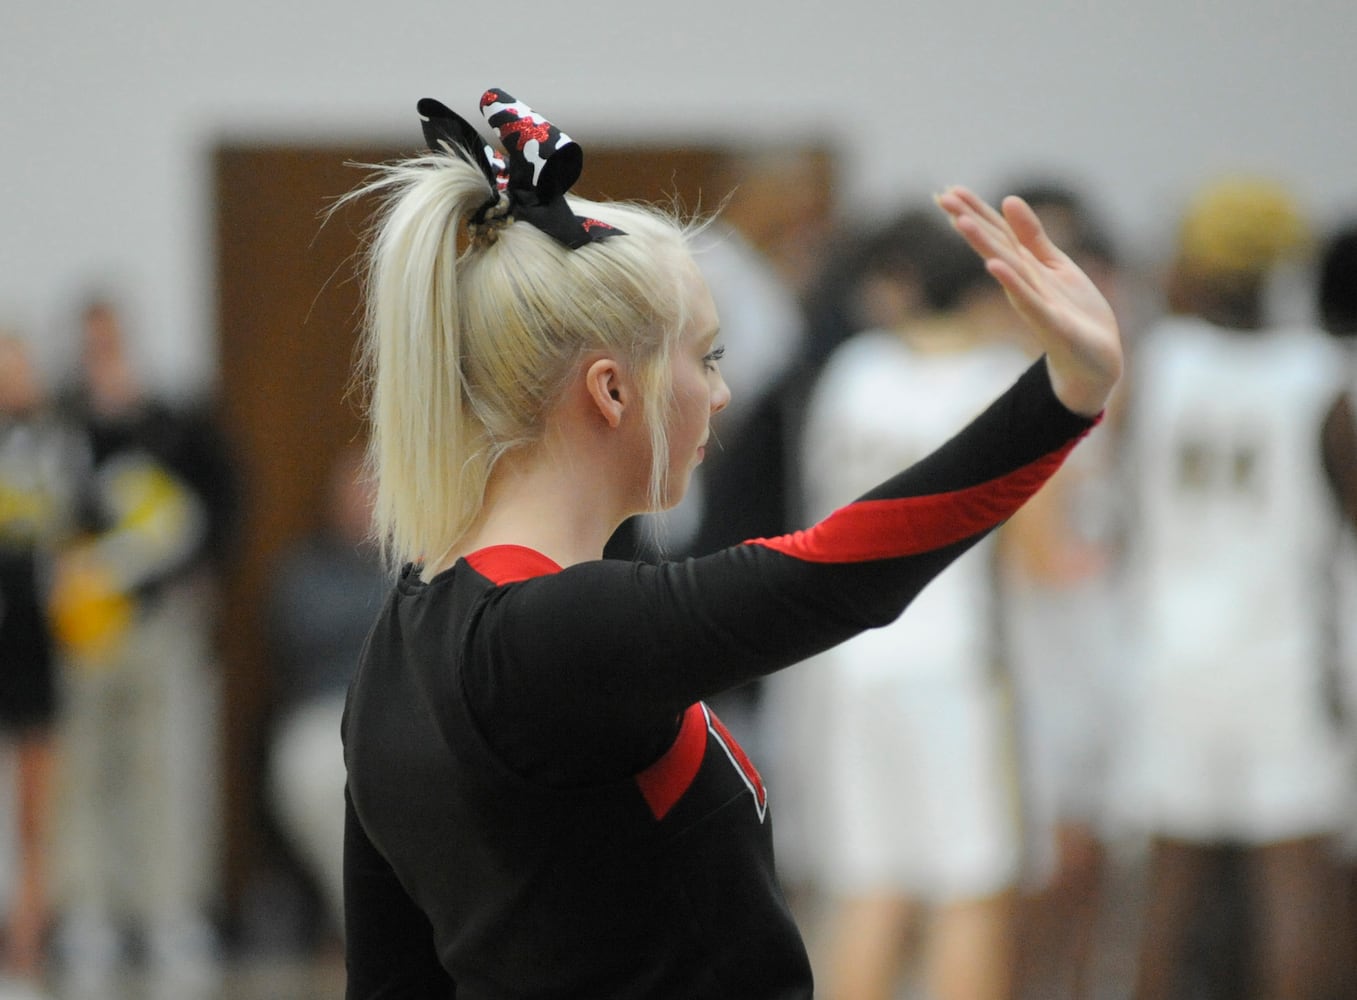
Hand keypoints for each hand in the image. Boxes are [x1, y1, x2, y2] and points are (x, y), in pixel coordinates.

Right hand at [936, 186, 1121, 415]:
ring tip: (962, 222)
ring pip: (1006, 267)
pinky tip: (994, 266)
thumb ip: (1032, 236)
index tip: (950, 190)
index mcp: (1025, 267)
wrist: (1096, 360)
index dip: (975, 211)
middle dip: (969, 222)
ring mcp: (1034, 302)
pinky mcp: (1050, 323)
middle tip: (942, 198)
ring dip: (983, 245)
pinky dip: (1011, 282)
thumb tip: (1008, 199)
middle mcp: (1023, 282)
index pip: (997, 233)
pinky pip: (1028, 299)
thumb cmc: (1074, 313)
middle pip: (994, 246)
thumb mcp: (1055, 265)